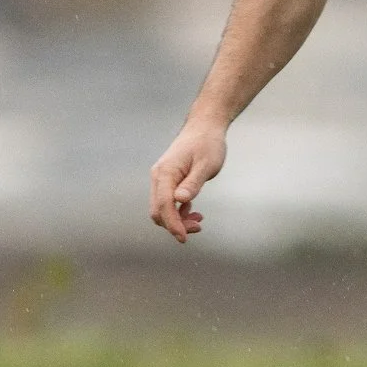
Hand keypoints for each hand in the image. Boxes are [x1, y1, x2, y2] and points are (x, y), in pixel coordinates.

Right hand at [149, 120, 227, 243]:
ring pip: (162, 208)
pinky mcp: (168, 180)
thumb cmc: (208, 144)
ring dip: (177, 219)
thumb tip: (180, 201)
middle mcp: (159, 176)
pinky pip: (168, 202)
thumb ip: (193, 183)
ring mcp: (162, 178)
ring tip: (199, 222)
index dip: (173, 224)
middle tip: (198, 228)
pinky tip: (194, 213)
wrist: (205, 127)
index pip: (164, 205)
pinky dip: (179, 211)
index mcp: (165, 173)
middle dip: (175, 224)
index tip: (184, 238)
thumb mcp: (206, 164)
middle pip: (159, 210)